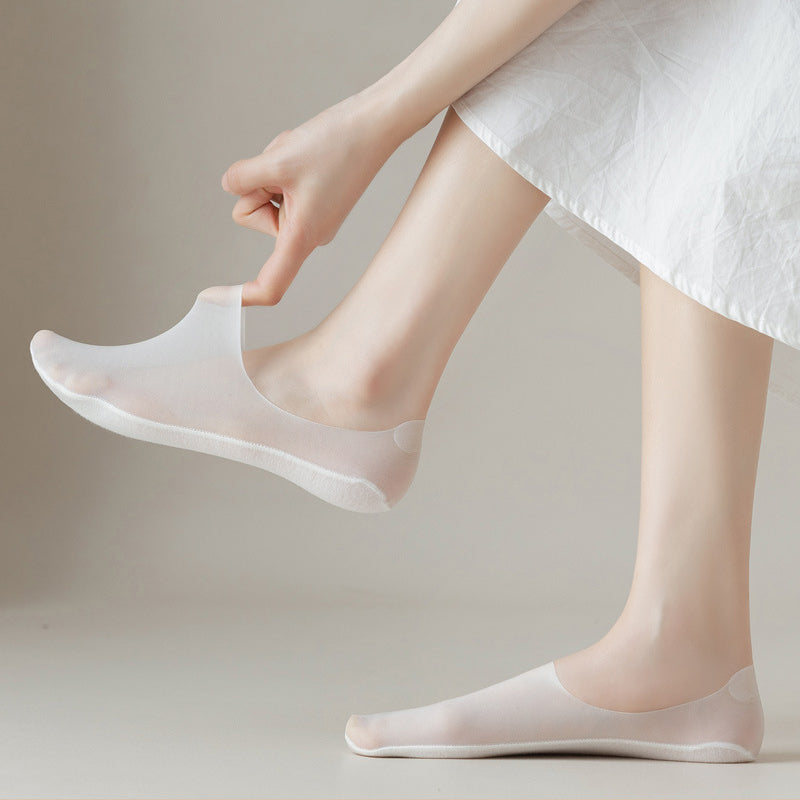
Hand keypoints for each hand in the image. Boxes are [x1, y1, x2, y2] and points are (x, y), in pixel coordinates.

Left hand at [221, 93, 400, 305]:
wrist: (374, 125)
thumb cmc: (337, 145)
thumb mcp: (278, 159)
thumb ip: (242, 178)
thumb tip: (230, 186)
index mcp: (302, 236)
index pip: (270, 284)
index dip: (241, 295)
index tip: (212, 296)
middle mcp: (307, 234)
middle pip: (251, 216)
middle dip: (256, 186)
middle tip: (286, 167)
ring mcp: (310, 217)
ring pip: (261, 197)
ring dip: (269, 173)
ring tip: (299, 159)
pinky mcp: (312, 202)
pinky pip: (277, 187)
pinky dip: (280, 169)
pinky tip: (304, 156)